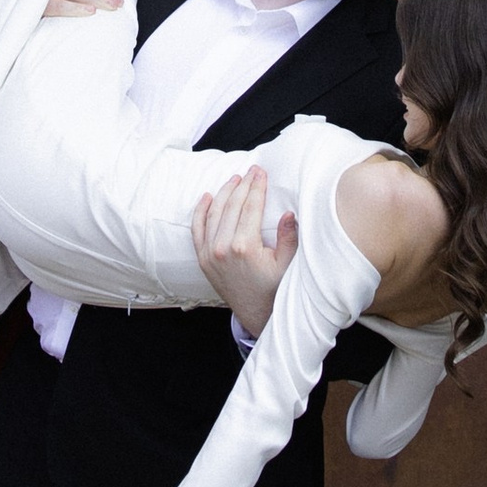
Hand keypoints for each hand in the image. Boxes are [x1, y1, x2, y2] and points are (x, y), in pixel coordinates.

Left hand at [190, 165, 298, 336]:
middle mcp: (222, 248)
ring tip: (235, 180)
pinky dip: (201, 211)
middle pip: (232, 206)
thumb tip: (288, 213)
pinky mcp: (203, 259)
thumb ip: (288, 238)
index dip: (257, 187)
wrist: (256, 314)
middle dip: (243, 185)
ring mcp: (210, 253)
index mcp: (244, 246)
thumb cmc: (275, 290)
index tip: (260, 172)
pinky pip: (197, 229)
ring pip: (214, 213)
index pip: (250, 207)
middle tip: (251, 172)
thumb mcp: (287, 265)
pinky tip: (208, 197)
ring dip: (224, 193)